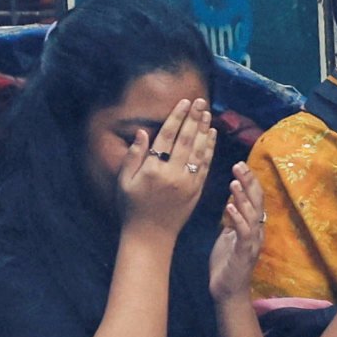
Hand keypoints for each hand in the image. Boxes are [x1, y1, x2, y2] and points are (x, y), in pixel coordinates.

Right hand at [117, 96, 214, 238]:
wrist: (151, 234)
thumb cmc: (132, 206)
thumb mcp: (125, 180)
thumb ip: (134, 155)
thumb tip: (142, 132)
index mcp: (153, 169)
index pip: (166, 136)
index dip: (176, 117)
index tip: (184, 102)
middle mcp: (173, 174)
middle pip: (186, 140)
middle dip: (193, 118)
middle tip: (200, 102)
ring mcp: (188, 182)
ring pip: (198, 150)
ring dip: (204, 130)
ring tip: (207, 113)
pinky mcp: (197, 190)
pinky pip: (205, 165)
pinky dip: (209, 148)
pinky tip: (211, 135)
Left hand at [206, 169, 265, 302]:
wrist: (227, 291)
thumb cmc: (226, 264)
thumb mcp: (227, 236)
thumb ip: (232, 220)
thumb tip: (231, 201)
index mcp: (251, 226)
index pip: (254, 199)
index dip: (249, 181)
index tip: (240, 164)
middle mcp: (256, 232)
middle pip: (257, 202)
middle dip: (249, 183)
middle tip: (239, 165)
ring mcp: (252, 242)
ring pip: (252, 215)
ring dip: (243, 198)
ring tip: (233, 182)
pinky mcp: (244, 253)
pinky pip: (243, 233)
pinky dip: (237, 219)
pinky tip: (229, 207)